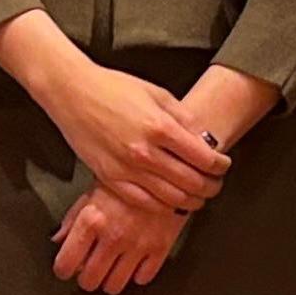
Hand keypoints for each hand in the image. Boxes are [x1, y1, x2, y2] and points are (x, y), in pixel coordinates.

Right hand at [52, 64, 231, 214]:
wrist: (72, 93)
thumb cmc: (113, 88)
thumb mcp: (157, 93)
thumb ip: (184, 118)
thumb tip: (204, 140)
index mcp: (160, 127)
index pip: (204, 158)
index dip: (220, 166)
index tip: (223, 165)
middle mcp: (145, 152)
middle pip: (192, 183)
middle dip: (211, 186)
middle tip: (215, 184)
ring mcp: (126, 168)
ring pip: (171, 198)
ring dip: (191, 201)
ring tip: (197, 197)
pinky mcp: (110, 178)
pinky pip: (143, 202)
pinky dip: (162, 206)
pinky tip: (169, 201)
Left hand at [52, 184, 184, 294]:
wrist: (167, 171)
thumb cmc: (128, 179)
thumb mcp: (93, 191)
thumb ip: (73, 218)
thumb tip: (58, 239)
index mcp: (92, 220)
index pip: (66, 263)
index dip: (63, 269)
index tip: (66, 268)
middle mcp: (113, 237)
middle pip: (89, 281)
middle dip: (86, 278)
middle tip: (89, 269)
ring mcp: (137, 245)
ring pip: (114, 286)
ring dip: (109, 280)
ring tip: (111, 267)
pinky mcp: (160, 249)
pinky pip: (142, 279)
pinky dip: (136, 274)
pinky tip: (134, 262)